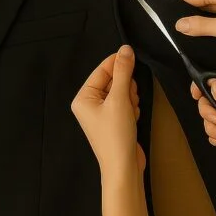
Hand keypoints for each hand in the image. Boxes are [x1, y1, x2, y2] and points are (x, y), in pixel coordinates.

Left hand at [71, 45, 143, 181]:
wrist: (123, 166)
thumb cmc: (116, 134)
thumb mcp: (119, 99)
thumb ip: (123, 72)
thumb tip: (126, 49)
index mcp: (82, 98)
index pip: (101, 70)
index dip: (118, 63)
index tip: (133, 56)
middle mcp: (89, 104)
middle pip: (113, 80)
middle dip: (125, 87)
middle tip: (128, 99)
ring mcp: (101, 113)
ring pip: (122, 92)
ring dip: (130, 99)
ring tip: (130, 112)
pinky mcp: (113, 121)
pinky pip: (125, 104)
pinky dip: (131, 108)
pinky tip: (132, 119)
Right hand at [175, 0, 215, 49]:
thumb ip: (200, 26)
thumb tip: (179, 24)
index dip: (181, 13)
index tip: (172, 26)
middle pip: (198, 5)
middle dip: (193, 19)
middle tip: (187, 34)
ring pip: (207, 13)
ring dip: (204, 24)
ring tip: (204, 35)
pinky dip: (214, 26)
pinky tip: (214, 35)